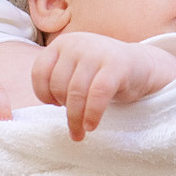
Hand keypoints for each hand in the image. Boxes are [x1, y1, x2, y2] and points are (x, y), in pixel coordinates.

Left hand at [30, 33, 175, 140]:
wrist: (142, 66)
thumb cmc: (102, 74)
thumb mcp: (76, 70)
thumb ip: (58, 79)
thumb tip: (33, 108)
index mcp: (62, 44)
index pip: (39, 72)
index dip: (43, 95)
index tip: (56, 105)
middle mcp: (77, 43)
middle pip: (58, 85)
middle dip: (64, 110)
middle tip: (73, 124)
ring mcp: (97, 52)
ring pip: (75, 92)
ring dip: (76, 118)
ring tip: (80, 132)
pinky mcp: (116, 65)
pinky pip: (97, 94)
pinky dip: (92, 114)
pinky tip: (92, 125)